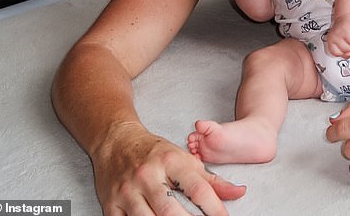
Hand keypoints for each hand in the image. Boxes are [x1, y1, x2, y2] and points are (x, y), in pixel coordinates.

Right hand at [92, 122, 245, 214]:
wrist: (116, 140)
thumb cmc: (154, 152)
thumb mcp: (185, 159)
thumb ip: (212, 179)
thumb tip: (239, 192)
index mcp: (170, 161)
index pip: (197, 188)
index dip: (214, 208)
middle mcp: (148, 175)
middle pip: (169, 209)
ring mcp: (127, 191)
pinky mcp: (111, 203)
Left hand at [326, 14, 349, 57]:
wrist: (347, 15)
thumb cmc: (342, 29)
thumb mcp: (338, 41)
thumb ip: (342, 51)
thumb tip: (349, 54)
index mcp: (331, 39)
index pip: (336, 53)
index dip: (342, 53)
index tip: (343, 49)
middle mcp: (337, 33)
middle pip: (347, 49)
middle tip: (349, 39)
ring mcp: (345, 29)